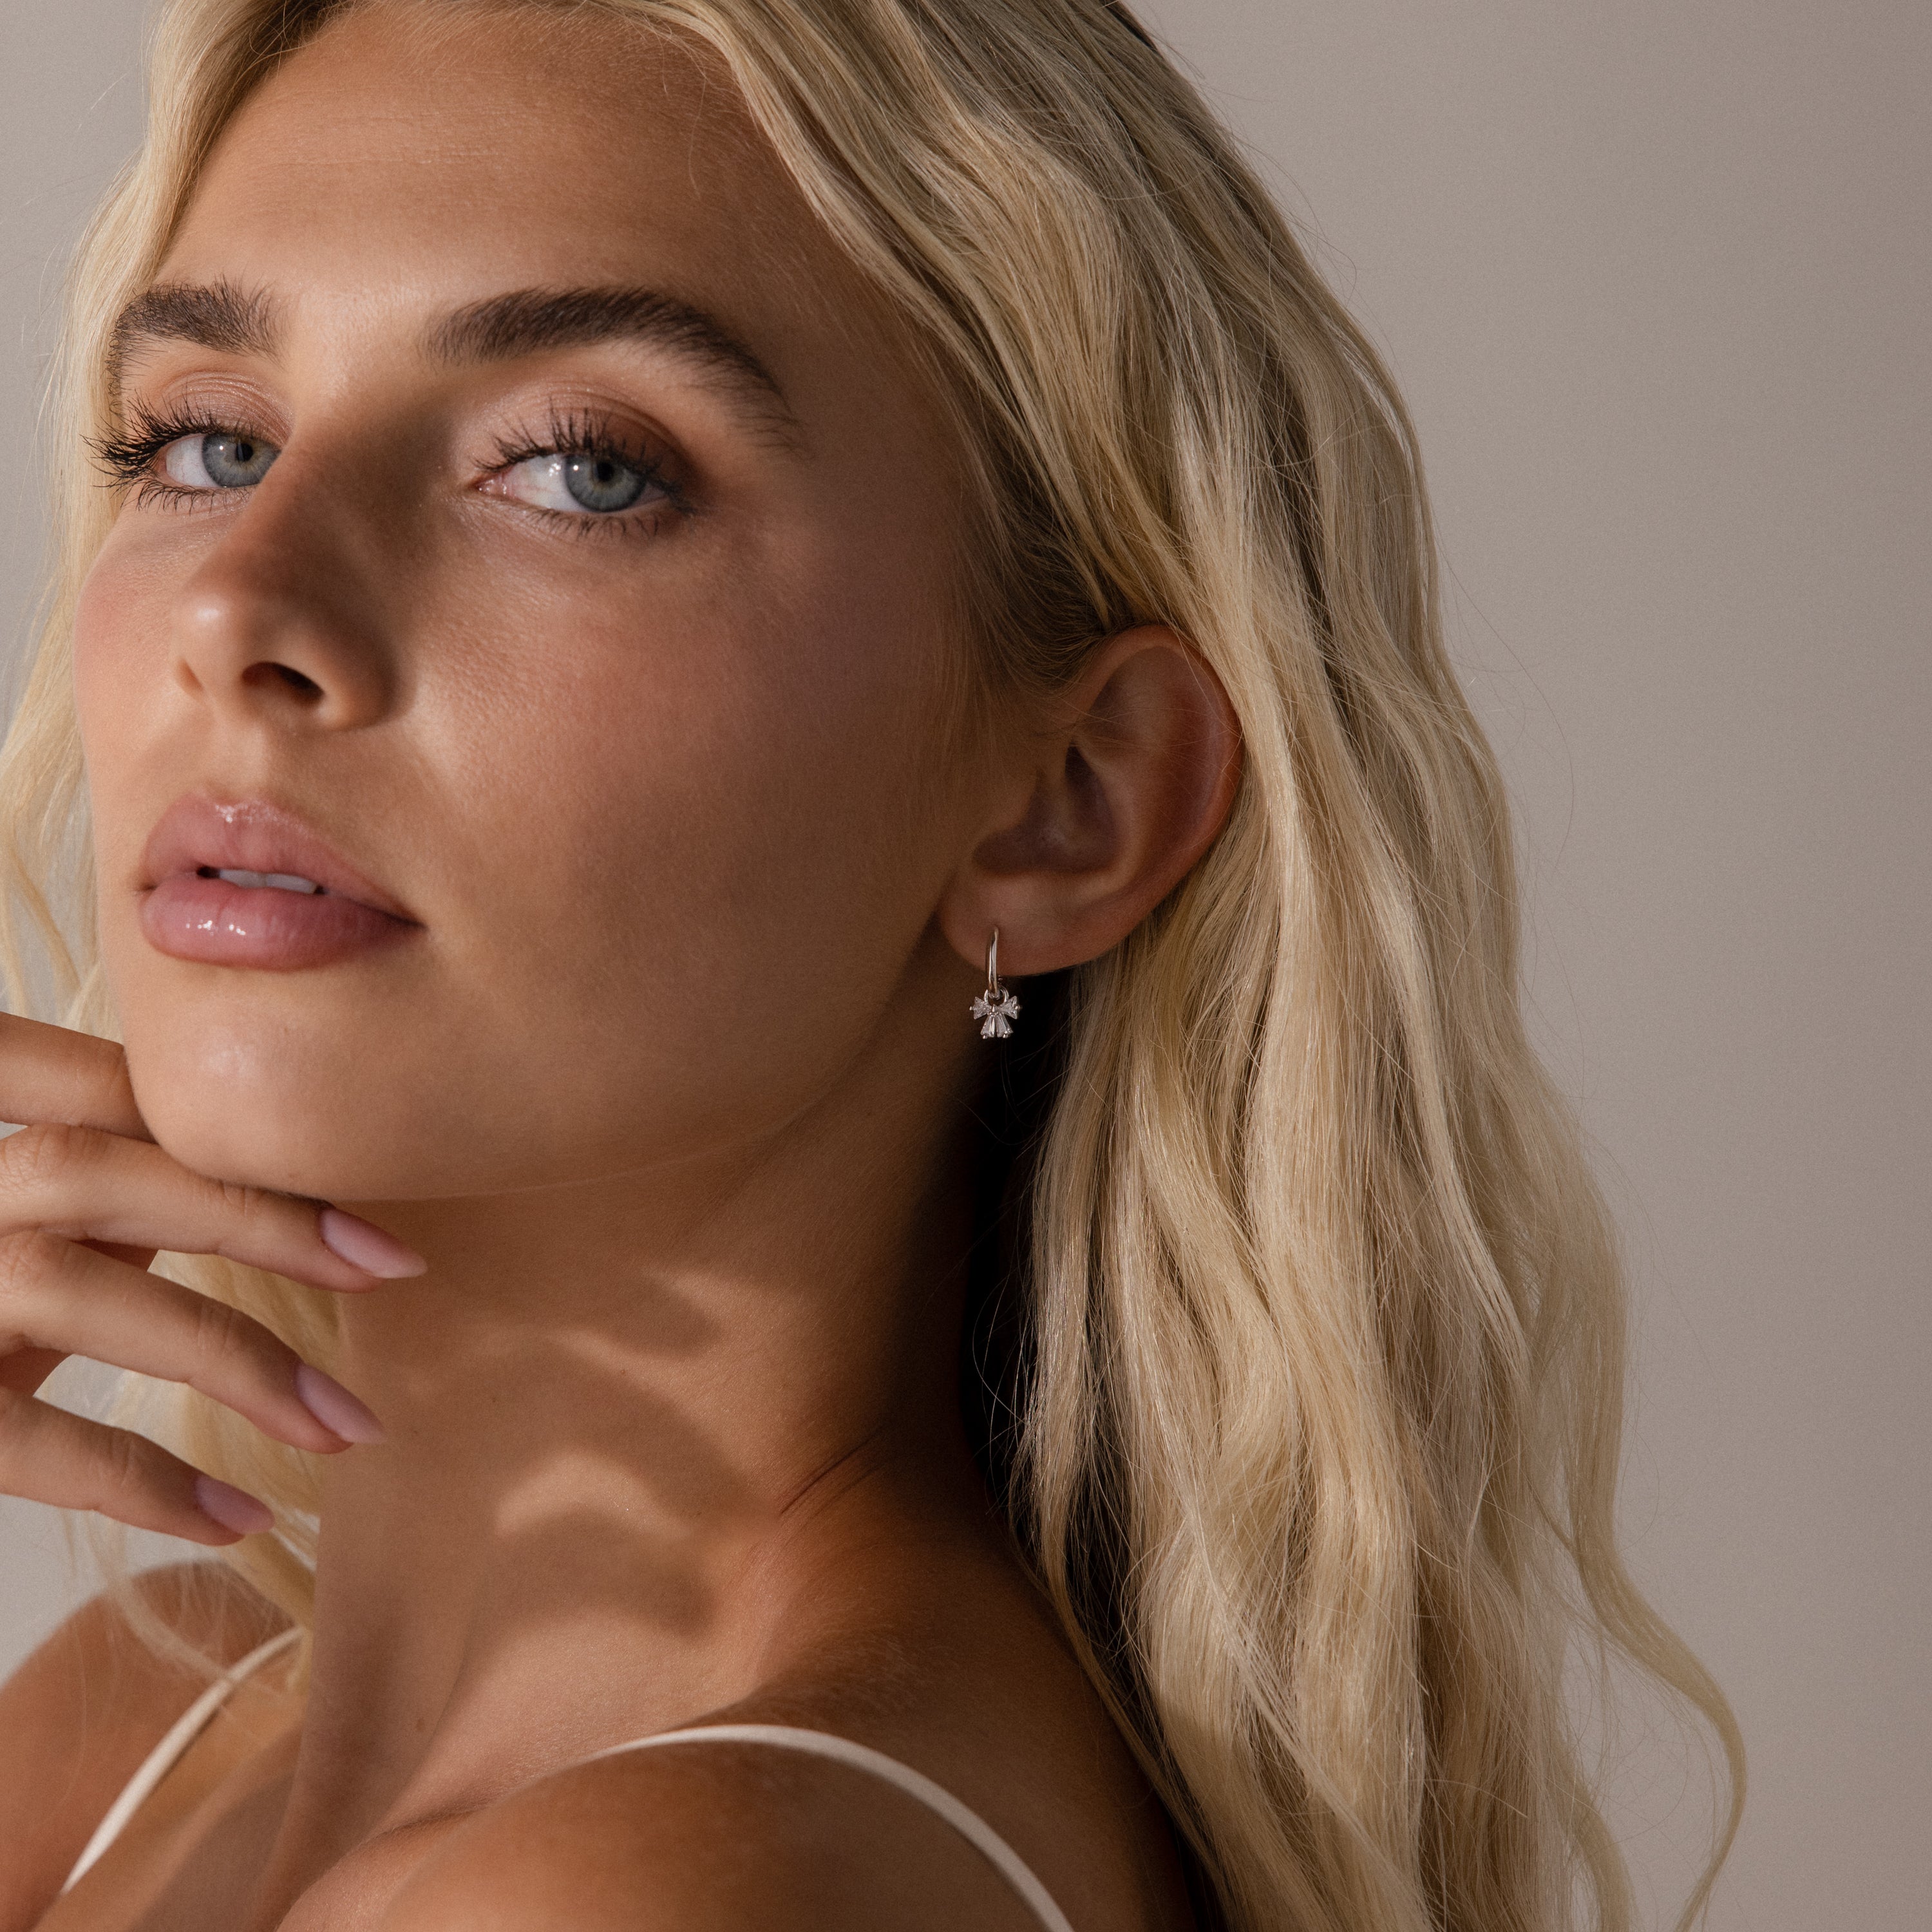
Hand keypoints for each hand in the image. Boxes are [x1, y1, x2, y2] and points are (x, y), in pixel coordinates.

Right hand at [0, 1013, 422, 1544]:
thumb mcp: (2, 1226)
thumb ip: (83, 1194)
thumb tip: (226, 1189)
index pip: (94, 1091)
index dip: (230, 1131)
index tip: (360, 1192)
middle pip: (96, 1170)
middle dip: (258, 1216)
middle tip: (394, 1265)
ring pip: (73, 1286)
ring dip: (232, 1354)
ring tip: (347, 1423)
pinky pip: (26, 1440)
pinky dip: (143, 1481)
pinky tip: (238, 1518)